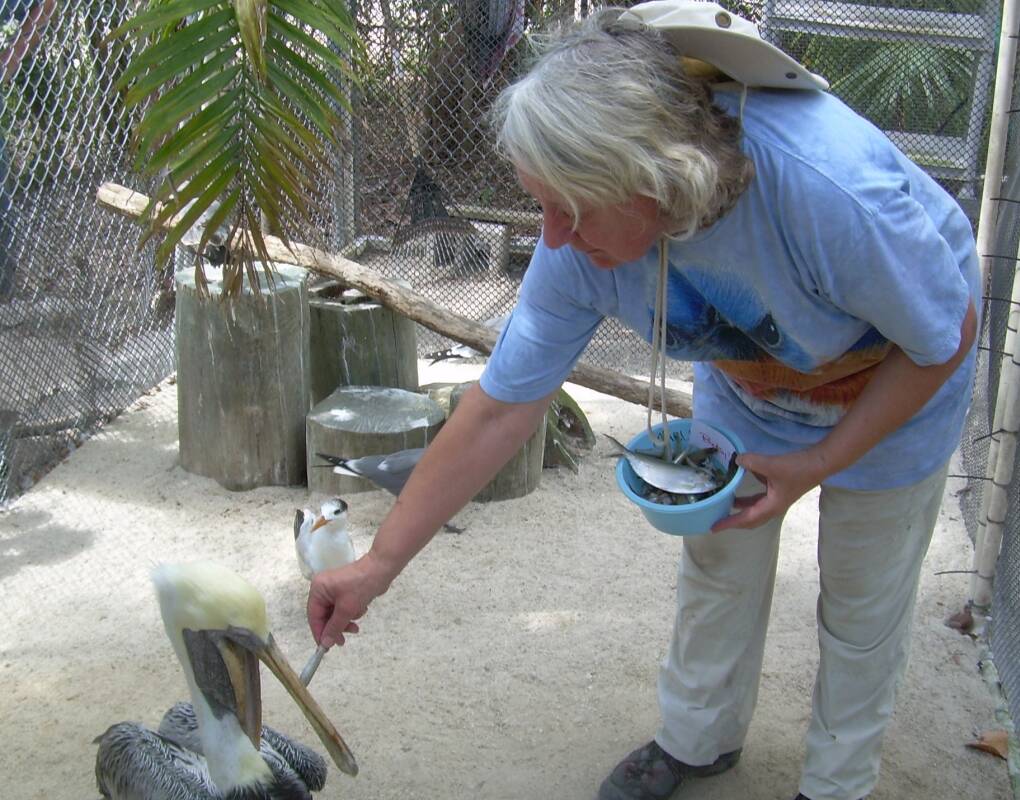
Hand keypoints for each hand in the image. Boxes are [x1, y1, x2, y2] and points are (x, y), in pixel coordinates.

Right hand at [307, 550, 394, 647]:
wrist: (381, 569)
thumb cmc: (362, 585)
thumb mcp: (346, 609)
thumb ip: (334, 627)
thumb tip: (325, 643)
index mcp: (318, 588)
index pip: (313, 615)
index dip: (319, 632)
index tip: (325, 647)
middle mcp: (323, 588)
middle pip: (324, 616)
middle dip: (336, 627)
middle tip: (343, 641)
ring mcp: (334, 589)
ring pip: (335, 614)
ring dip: (346, 621)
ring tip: (356, 626)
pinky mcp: (345, 591)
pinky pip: (344, 608)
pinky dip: (351, 613)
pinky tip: (361, 609)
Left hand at [711, 448, 828, 532]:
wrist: (819, 463)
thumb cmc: (798, 468)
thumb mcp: (772, 465)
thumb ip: (752, 462)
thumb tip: (736, 460)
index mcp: (771, 507)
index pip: (746, 519)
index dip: (729, 523)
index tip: (714, 527)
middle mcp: (773, 507)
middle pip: (750, 520)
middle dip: (734, 521)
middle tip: (717, 520)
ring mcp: (776, 500)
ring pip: (754, 509)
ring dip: (740, 509)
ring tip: (724, 505)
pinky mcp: (778, 491)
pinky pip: (759, 498)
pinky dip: (748, 497)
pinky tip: (739, 488)